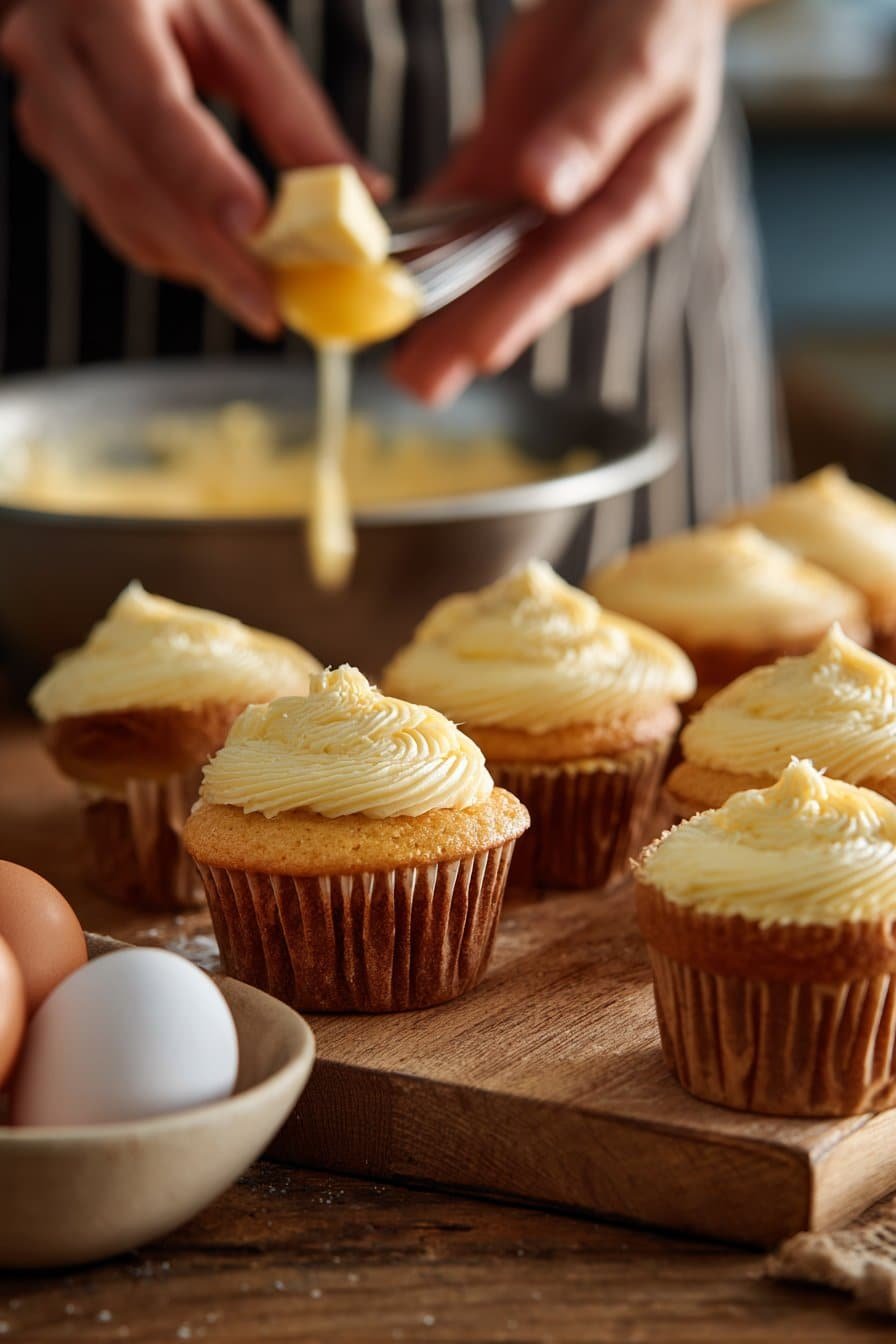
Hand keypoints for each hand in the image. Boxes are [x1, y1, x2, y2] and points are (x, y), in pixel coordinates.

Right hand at [0, 0, 388, 334]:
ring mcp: (44, 104)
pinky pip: (111, 217)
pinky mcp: (51, 144)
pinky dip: (170, 251)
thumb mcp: (240, 27)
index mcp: (110, 6)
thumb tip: (362, 191)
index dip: (204, 175)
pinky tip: (219, 265)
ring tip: (257, 293)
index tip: (257, 228)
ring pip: (118, 211)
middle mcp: (58, 55)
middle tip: (268, 303)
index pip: (154, 107)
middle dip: (208, 254)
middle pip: (132, 179)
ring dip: (192, 263)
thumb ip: (295, 114)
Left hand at [392, 0, 725, 403]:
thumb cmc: (661, 17)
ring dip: (441, 309)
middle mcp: (585, 212)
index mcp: (638, 197)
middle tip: (420, 386)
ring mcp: (539, 195)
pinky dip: (424, 245)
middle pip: (523, 282)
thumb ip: (596, 128)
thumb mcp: (641, 62)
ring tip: (397, 365)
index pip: (577, 263)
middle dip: (471, 335)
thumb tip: (550, 190)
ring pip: (485, 260)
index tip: (482, 352)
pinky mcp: (501, 164)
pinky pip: (458, 213)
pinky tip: (388, 278)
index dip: (527, 309)